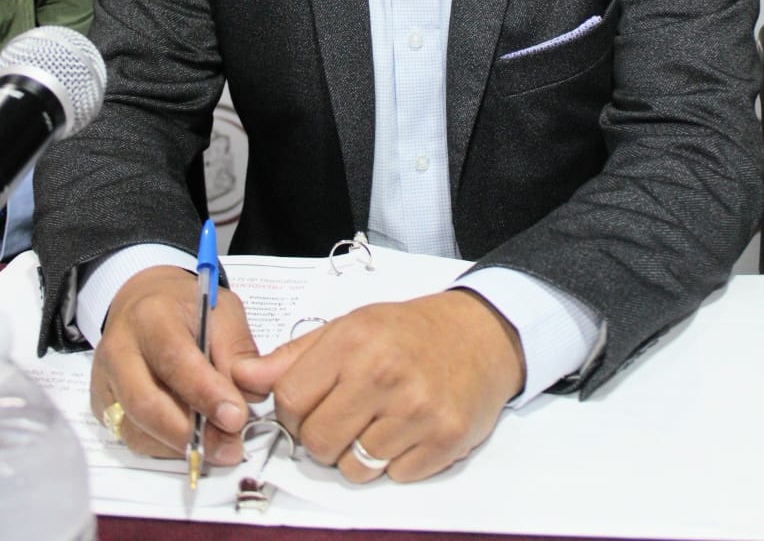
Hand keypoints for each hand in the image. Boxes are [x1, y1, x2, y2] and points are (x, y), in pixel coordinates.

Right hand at [90, 266, 261, 464]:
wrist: (145, 302)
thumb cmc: (187, 307)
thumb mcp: (222, 311)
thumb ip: (240, 351)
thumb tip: (252, 393)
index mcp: (151, 316)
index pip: (175, 360)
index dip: (206, 393)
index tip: (236, 417)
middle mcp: (119, 348)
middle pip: (145, 403)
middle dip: (190, 433)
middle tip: (230, 446)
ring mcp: (105, 379)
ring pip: (136, 428)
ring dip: (180, 447)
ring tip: (220, 448)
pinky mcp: (102, 403)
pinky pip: (131, 437)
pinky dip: (165, 447)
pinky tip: (194, 442)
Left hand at [232, 288, 524, 482]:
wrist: (482, 333)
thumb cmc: (409, 331)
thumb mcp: (350, 327)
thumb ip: (294, 356)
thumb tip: (241, 378)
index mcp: (354, 341)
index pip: (289, 399)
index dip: (291, 410)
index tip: (308, 403)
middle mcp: (384, 375)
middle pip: (317, 441)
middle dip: (321, 437)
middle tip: (344, 415)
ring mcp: (417, 411)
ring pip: (353, 468)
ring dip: (358, 453)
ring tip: (378, 420)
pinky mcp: (444, 440)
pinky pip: (394, 476)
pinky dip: (395, 461)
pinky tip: (407, 429)